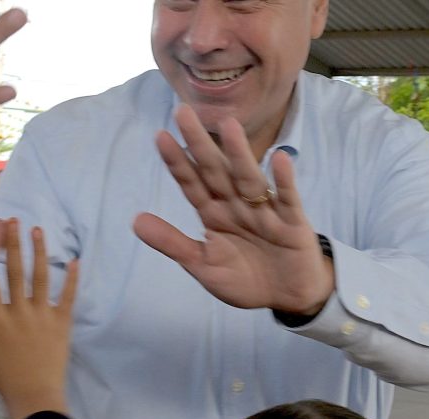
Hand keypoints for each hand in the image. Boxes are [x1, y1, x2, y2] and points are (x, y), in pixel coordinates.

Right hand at [0, 221, 78, 418]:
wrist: (34, 396)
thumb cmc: (3, 376)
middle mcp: (18, 312)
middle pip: (15, 272)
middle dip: (14, 245)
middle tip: (13, 222)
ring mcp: (42, 316)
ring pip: (41, 277)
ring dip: (39, 252)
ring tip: (37, 231)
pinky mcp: (62, 323)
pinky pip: (68, 297)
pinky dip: (72, 279)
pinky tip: (74, 261)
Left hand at [133, 105, 332, 316]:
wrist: (288, 296)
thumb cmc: (244, 278)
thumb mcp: (203, 264)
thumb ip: (172, 243)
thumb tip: (135, 221)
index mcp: (214, 214)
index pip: (192, 184)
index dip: (177, 163)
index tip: (160, 137)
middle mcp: (237, 205)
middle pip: (216, 171)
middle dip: (199, 144)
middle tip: (182, 111)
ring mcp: (265, 211)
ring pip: (249, 178)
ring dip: (239, 153)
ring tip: (228, 125)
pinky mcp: (293, 224)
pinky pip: (288, 200)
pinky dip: (284, 181)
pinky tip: (280, 159)